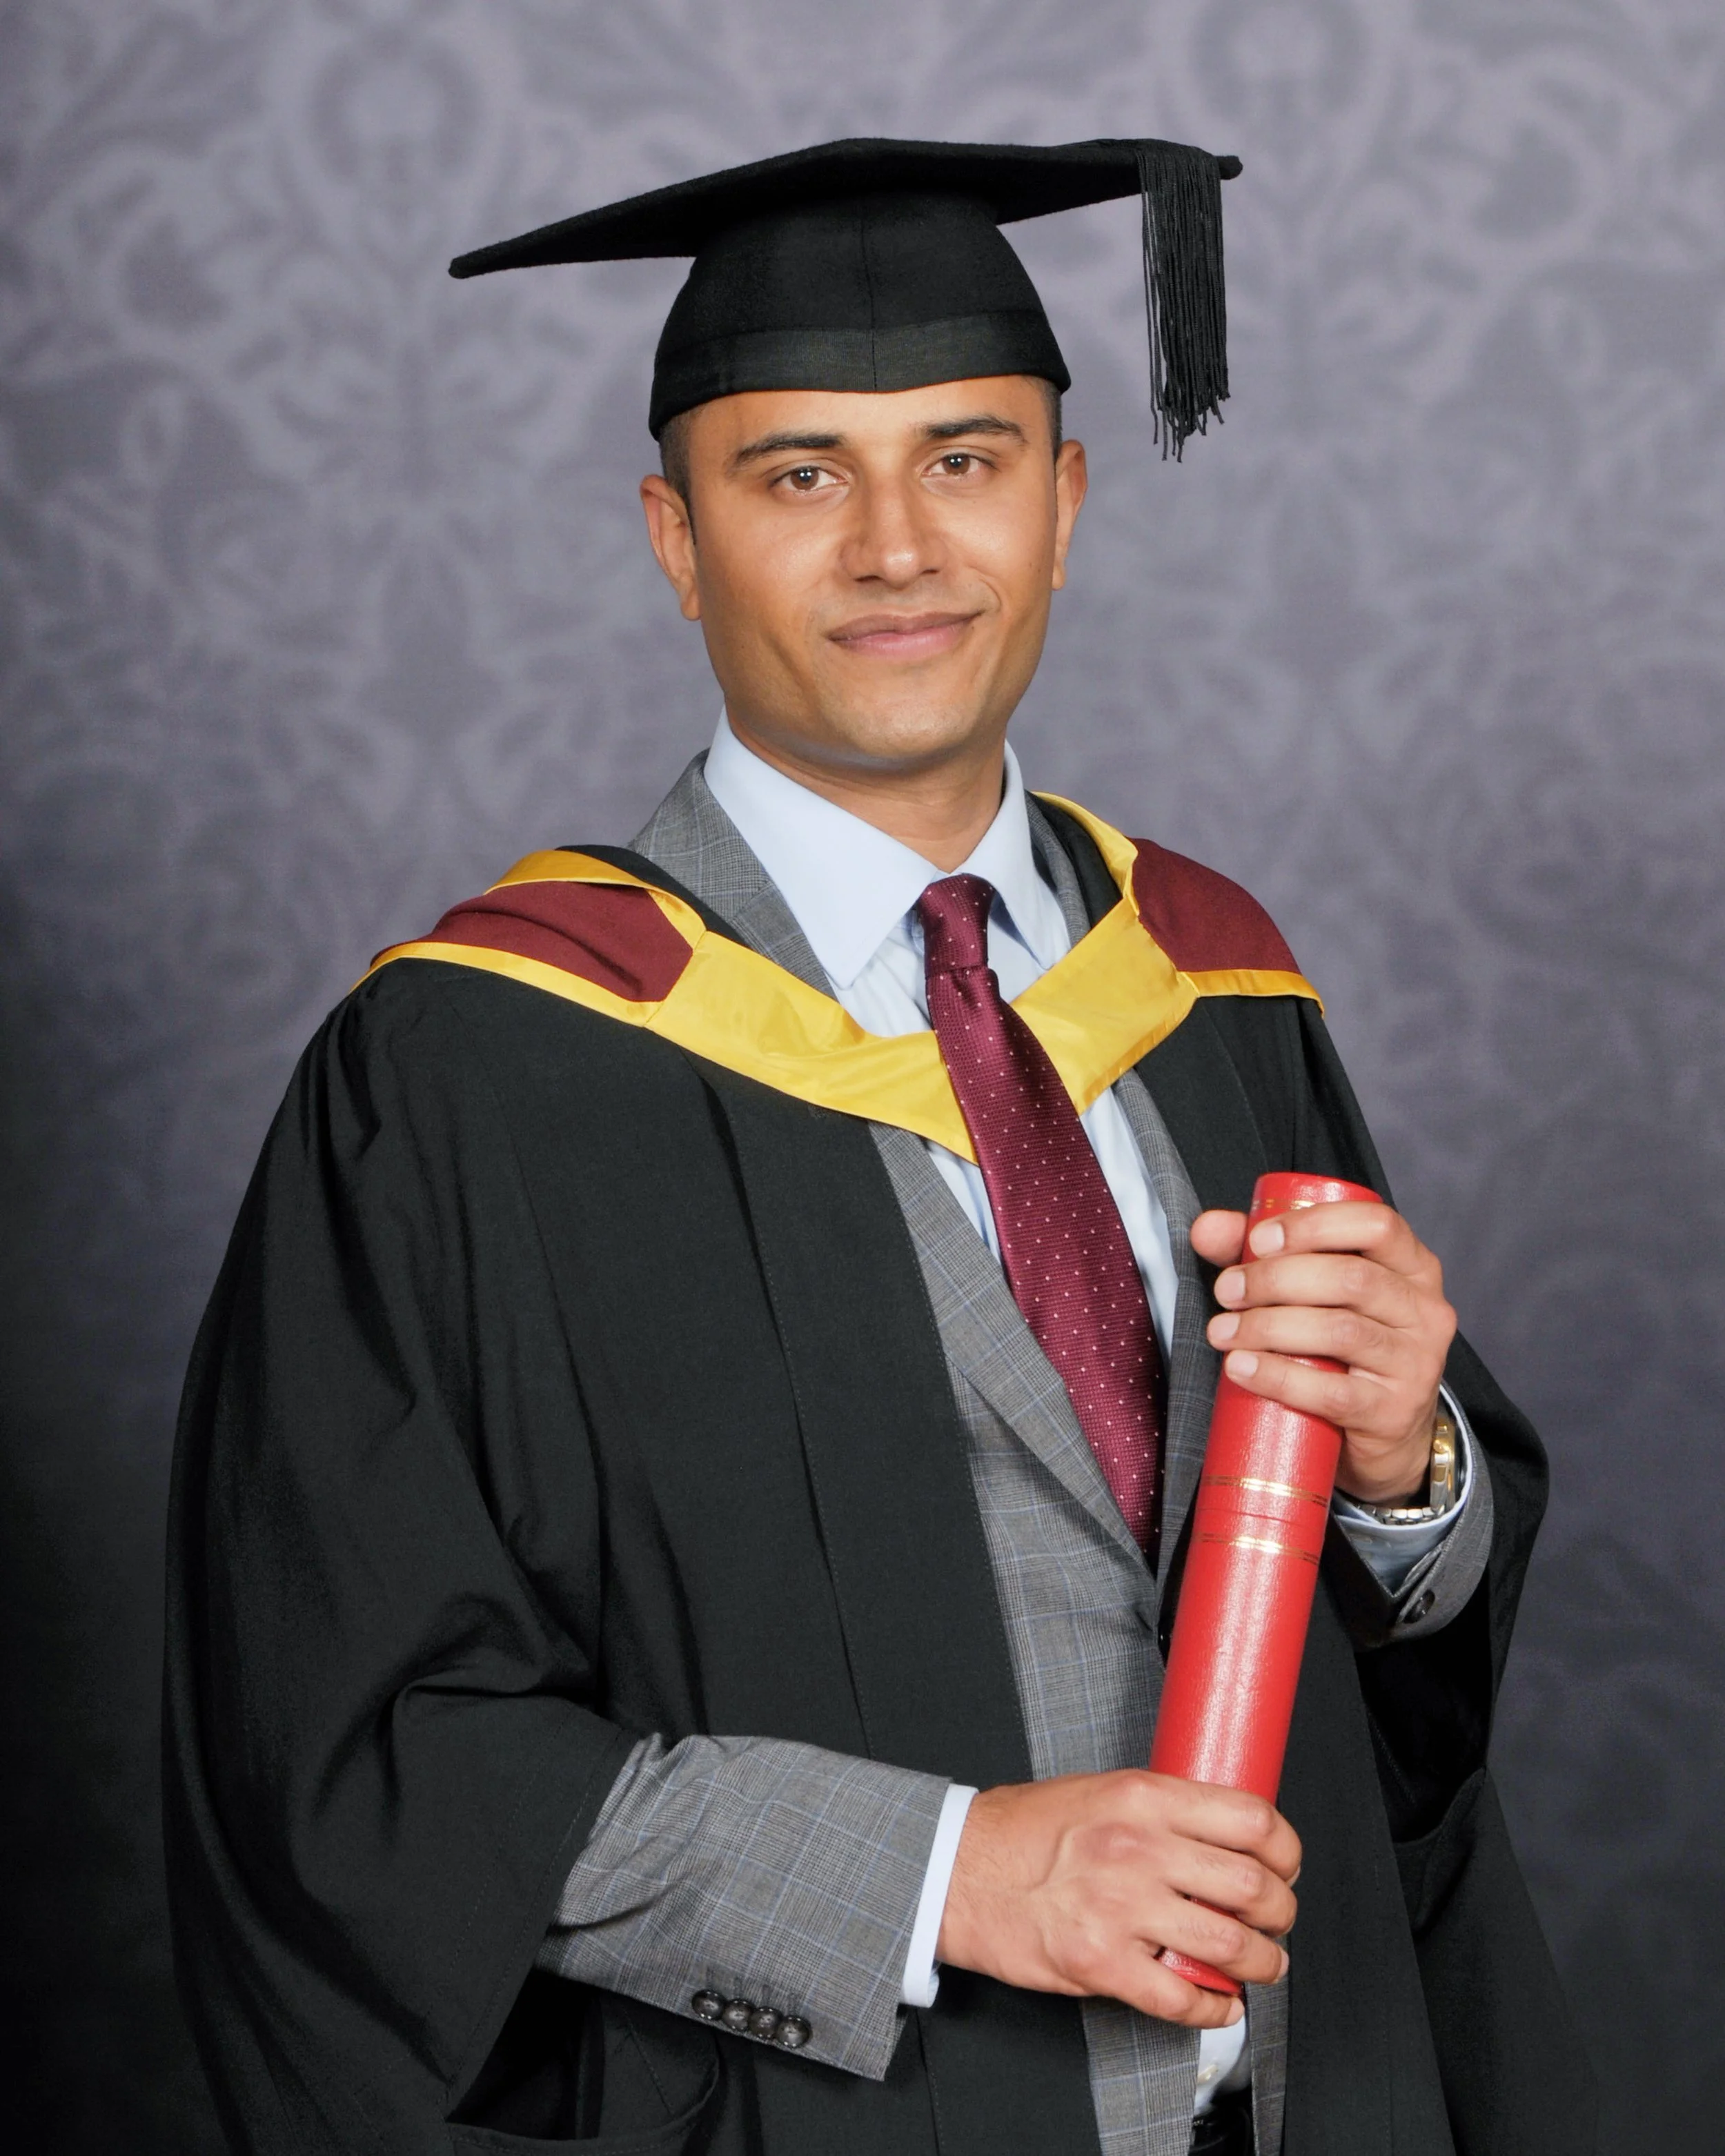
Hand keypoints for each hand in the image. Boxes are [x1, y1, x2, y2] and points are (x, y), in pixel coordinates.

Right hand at [936, 1769, 1298, 2026]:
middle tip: (1277, 1921)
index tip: (1285, 1865)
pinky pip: (1182, 1997)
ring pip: (1230, 1946)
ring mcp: (1120, 1908)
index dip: (1285, 1850)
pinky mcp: (1100, 1962)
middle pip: (1252, 1887)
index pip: (1251, 1819)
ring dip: (1261, 1965)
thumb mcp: (1099, 1791)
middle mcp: (1138, 1848)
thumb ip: (1161, 1810)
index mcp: (1142, 1798)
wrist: (956, 1868)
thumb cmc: (1021, 1831)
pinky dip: (1214, 2009)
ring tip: (1261, 1966)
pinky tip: (1218, 2003)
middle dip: (1280, 1914)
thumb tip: (1221, 1834)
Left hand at [1191, 1201, 1455, 1504]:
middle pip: (1350, 1278)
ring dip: (1267, 1326)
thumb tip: (1208, 1229)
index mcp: (1412, 1267)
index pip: (1377, 1225)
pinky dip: (1277, 1376)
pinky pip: (1332, 1392)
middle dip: (1275, 1279)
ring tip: (1222, 1331)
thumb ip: (1264, 1254)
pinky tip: (1241, 1367)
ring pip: (1339, 1331)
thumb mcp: (1315, 1294)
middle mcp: (1424, 1310)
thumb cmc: (1344, 1350)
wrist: (1385, 1435)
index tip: (1257, 1241)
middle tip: (1227, 1291)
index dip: (1313, 1226)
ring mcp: (1415, 1364)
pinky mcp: (1392, 1413)